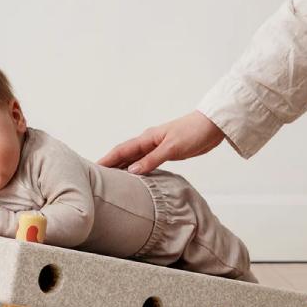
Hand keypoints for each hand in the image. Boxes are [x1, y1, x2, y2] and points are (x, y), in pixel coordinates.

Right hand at [97, 111, 224, 173]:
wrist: (213, 126)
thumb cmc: (193, 132)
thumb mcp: (172, 147)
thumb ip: (152, 159)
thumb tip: (132, 171)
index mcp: (147, 138)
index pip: (121, 150)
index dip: (107, 159)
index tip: (93, 168)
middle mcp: (148, 142)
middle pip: (124, 155)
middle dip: (110, 164)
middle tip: (96, 177)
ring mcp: (156, 148)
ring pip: (134, 159)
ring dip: (123, 168)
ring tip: (111, 180)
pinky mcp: (166, 153)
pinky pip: (146, 162)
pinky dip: (137, 169)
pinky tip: (134, 178)